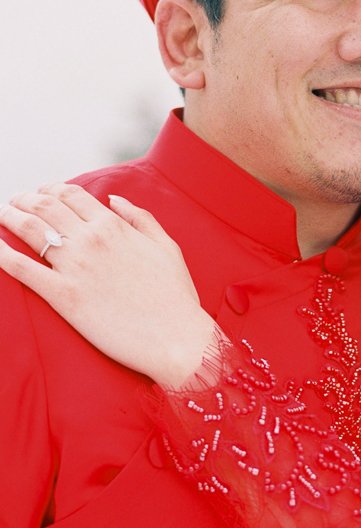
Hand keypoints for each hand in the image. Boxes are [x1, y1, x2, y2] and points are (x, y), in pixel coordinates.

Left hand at [0, 183, 218, 387]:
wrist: (175, 337)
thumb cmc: (176, 296)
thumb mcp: (166, 246)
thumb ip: (140, 218)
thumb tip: (113, 200)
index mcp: (114, 226)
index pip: (71, 195)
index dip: (50, 190)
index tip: (40, 195)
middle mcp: (91, 240)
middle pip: (45, 206)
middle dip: (24, 200)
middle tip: (14, 204)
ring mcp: (75, 267)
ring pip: (30, 229)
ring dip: (10, 217)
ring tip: (2, 216)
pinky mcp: (63, 296)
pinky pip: (23, 269)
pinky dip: (2, 255)